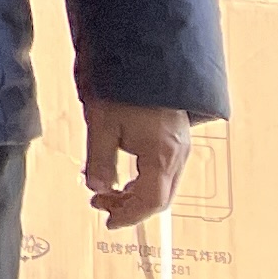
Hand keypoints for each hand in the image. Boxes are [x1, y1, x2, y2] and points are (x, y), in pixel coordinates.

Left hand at [83, 100, 197, 227]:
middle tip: (100, 205)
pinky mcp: (177, 138)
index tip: (108, 221)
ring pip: (163, 185)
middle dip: (130, 207)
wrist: (147, 57)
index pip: (152, 201)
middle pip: (160, 197)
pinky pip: (164, 170)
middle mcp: (178, 154)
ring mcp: (182, 146)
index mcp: (162, 155)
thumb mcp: (102, 124)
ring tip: (107, 192)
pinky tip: (124, 176)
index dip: (130, 216)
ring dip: (136, 194)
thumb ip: (98, 160)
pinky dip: (144, 180)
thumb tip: (95, 188)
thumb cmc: (124, 88)